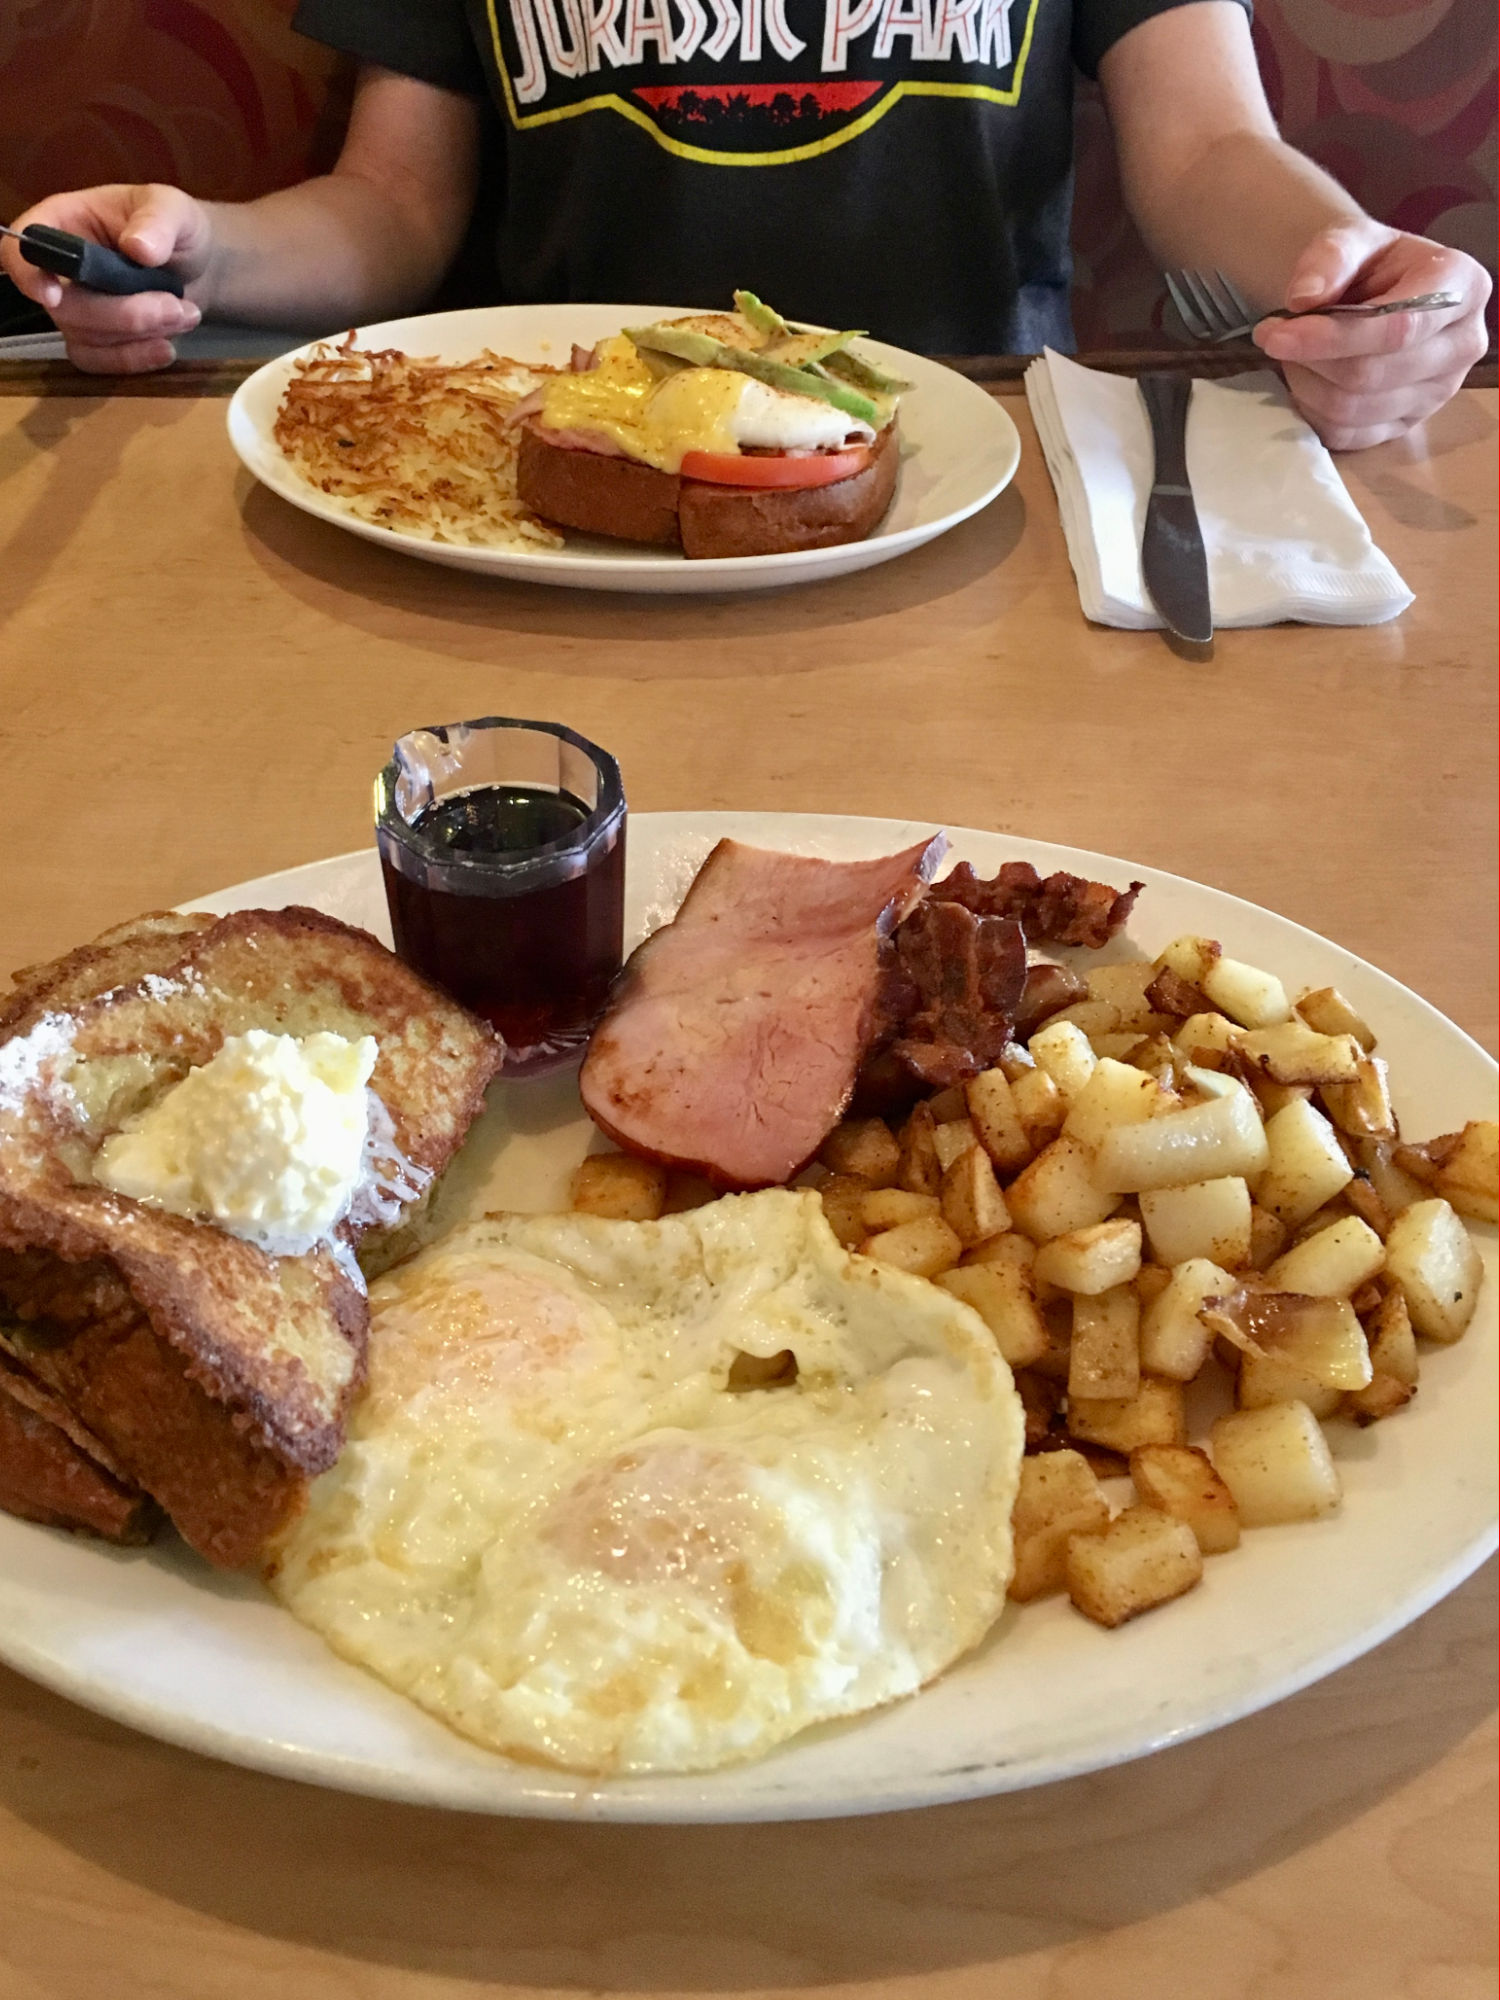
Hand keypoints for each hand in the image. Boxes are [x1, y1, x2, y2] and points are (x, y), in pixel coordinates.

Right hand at [0, 184, 213, 374]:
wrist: (199, 264)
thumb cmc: (175, 226)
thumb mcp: (173, 209)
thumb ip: (158, 221)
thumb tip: (138, 248)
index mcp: (63, 223)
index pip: (22, 249)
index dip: (29, 274)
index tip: (54, 295)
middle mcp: (60, 269)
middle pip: (65, 307)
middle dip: (122, 314)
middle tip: (176, 307)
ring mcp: (75, 308)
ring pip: (86, 338)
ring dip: (139, 335)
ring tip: (186, 314)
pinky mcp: (96, 340)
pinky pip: (99, 361)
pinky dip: (134, 360)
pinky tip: (168, 348)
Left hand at [1254, 220, 1492, 450]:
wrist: (1374, 289)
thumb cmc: (1369, 262)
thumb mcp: (1350, 237)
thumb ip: (1329, 257)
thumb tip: (1303, 298)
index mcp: (1463, 287)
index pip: (1398, 328)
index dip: (1331, 337)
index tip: (1276, 335)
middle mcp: (1463, 344)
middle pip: (1371, 375)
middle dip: (1310, 360)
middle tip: (1274, 336)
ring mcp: (1439, 392)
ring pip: (1354, 409)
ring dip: (1305, 384)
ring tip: (1292, 354)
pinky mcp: (1408, 424)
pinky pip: (1348, 435)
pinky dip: (1312, 411)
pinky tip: (1304, 380)